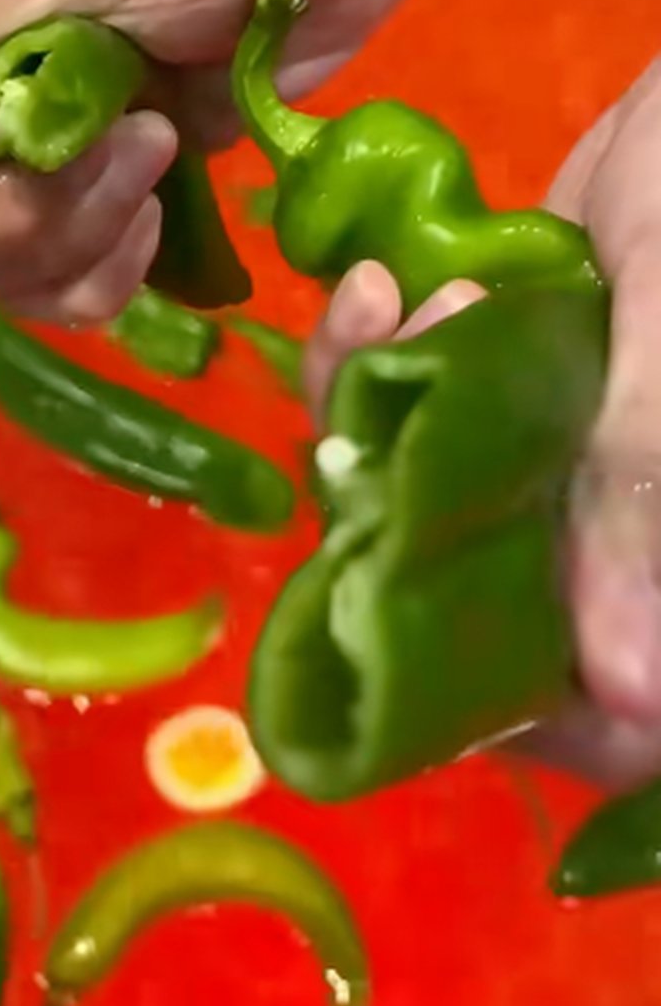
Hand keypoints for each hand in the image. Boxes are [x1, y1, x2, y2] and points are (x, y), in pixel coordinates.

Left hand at [303, 57, 660, 789]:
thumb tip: (631, 703)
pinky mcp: (511, 387)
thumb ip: (645, 491)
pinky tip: (389, 283)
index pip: (606, 722)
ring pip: (426, 499)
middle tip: (372, 408)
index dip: (506, 712)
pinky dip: (379, 356)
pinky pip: (416, 411)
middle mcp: (621, 535)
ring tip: (408, 297)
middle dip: (390, 509)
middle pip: (480, 602)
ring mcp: (560, 461)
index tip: (400, 611)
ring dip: (376, 410)